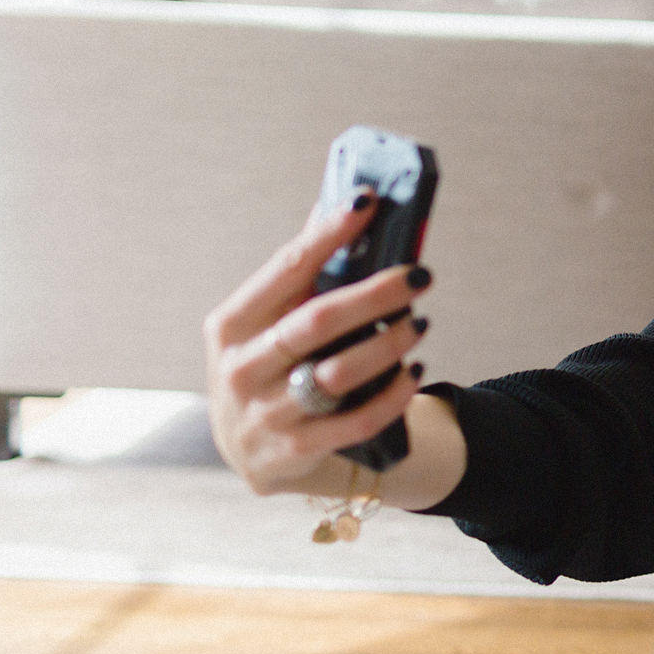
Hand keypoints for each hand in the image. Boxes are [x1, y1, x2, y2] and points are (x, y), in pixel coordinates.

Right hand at [204, 190, 432, 495]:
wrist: (251, 451)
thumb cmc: (268, 365)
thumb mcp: (265, 323)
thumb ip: (299, 273)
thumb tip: (340, 202)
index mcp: (231, 325)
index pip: (285, 270)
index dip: (328, 235)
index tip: (367, 203)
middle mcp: (240, 369)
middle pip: (317, 321)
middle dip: (375, 294)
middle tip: (419, 275)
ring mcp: (265, 414)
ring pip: (338, 374)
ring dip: (389, 345)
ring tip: (421, 322)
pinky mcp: (294, 451)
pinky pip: (356, 422)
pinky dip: (392, 395)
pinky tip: (414, 371)